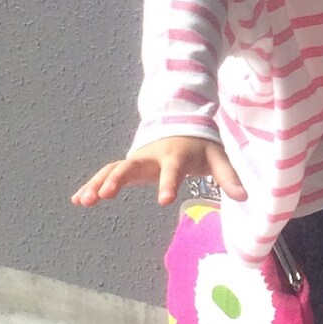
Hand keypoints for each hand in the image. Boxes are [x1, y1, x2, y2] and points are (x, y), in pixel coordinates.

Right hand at [71, 137, 245, 207]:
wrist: (181, 122)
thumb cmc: (201, 145)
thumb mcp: (218, 158)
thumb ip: (228, 177)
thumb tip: (244, 197)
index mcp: (175, 155)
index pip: (172, 170)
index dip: (168, 183)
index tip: (164, 200)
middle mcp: (151, 156)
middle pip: (131, 166)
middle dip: (117, 179)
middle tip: (104, 195)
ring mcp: (137, 159)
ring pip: (114, 170)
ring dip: (98, 183)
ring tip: (83, 201)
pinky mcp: (129, 164)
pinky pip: (108, 173)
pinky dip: (94, 184)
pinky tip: (78, 200)